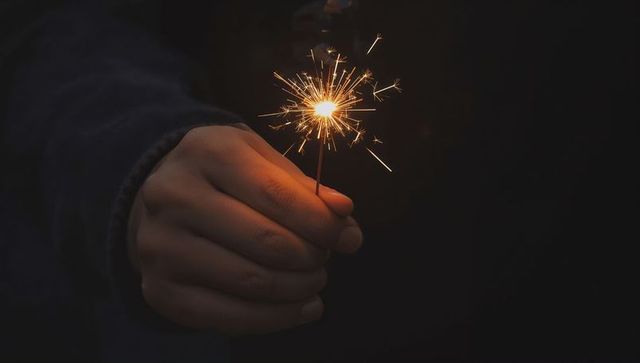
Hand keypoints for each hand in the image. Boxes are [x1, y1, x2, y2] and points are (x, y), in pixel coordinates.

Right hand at [127, 124, 362, 334]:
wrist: (160, 202)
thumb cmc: (223, 177)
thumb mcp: (260, 160)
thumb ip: (302, 186)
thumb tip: (344, 215)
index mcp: (208, 152)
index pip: (278, 195)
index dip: (323, 223)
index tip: (350, 238)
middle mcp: (174, 195)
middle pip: (267, 241)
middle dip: (312, 257)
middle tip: (325, 259)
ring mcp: (161, 245)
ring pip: (251, 281)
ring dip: (299, 288)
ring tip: (314, 280)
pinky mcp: (159, 289)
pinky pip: (228, 316)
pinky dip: (276, 318)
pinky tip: (301, 308)